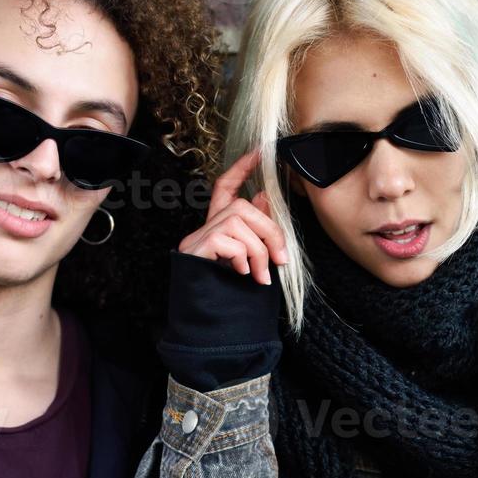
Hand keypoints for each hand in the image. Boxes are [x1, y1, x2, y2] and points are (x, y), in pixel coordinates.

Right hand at [178, 149, 287, 284]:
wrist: (210, 325)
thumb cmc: (231, 292)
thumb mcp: (251, 258)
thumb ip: (256, 229)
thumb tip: (264, 197)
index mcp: (218, 227)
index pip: (225, 187)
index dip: (241, 168)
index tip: (259, 152)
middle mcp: (204, 228)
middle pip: (243, 207)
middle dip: (270, 231)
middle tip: (281, 260)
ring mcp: (197, 238)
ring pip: (240, 224)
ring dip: (260, 251)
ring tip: (262, 277)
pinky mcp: (196, 250)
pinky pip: (231, 242)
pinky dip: (244, 259)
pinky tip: (243, 275)